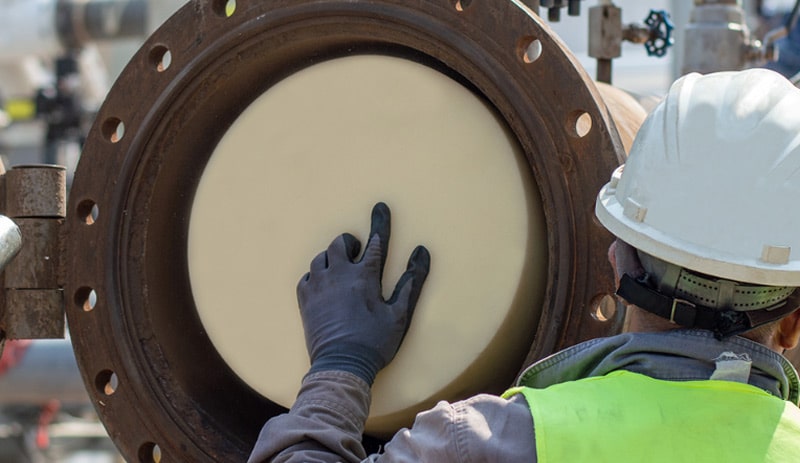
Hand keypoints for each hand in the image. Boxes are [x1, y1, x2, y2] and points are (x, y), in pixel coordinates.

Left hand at [297, 202, 429, 384]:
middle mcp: (339, 275)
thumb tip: (422, 252)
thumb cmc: (374, 342)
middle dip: (350, 243)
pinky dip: (317, 275)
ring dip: (333, 258)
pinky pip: (307, 275)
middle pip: (340, 244)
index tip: (380, 206)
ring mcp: (319, 286)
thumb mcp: (400, 314)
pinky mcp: (305, 299)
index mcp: (365, 277)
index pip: (375, 241)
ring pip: (322, 257)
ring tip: (342, 271)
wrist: (340, 365)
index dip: (380, 222)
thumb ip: (411, 281)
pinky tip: (325, 286)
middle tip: (357, 254)